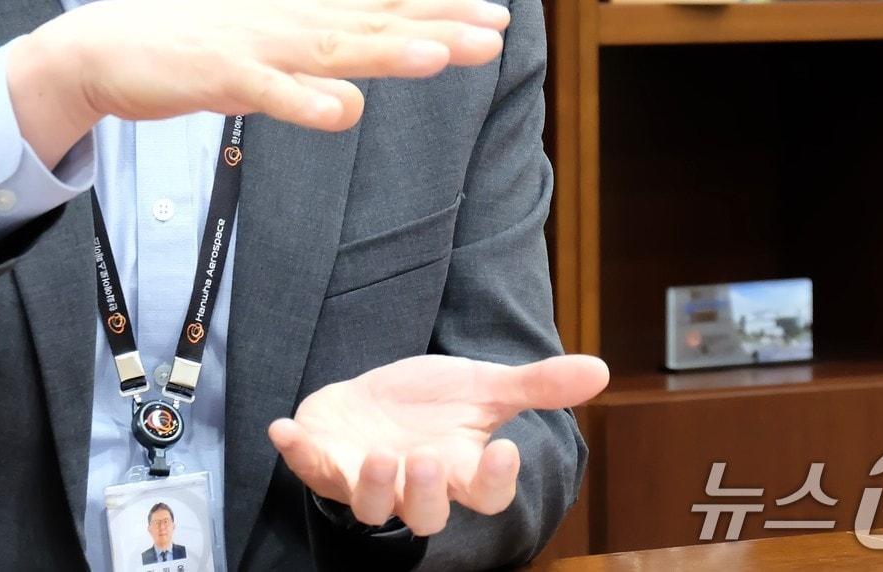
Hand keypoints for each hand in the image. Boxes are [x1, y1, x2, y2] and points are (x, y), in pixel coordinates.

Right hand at [7, 0, 509, 161]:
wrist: (105, 46)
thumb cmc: (192, 53)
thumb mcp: (265, 61)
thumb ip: (310, 76)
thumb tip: (354, 99)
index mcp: (302, 18)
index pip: (383, 13)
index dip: (440, 15)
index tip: (495, 19)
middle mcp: (288, 24)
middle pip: (372, 26)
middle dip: (437, 29)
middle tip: (494, 34)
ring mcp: (254, 47)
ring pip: (331, 51)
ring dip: (385, 52)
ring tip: (440, 56)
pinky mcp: (217, 75)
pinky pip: (267, 91)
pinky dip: (303, 99)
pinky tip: (341, 111)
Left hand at [268, 354, 609, 535]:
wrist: (375, 401)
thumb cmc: (431, 404)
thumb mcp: (482, 387)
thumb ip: (537, 385)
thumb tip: (600, 369)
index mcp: (459, 469)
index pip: (485, 492)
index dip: (496, 480)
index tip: (506, 449)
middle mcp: (413, 484)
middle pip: (424, 513)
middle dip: (425, 493)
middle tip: (426, 460)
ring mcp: (364, 478)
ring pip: (368, 505)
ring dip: (369, 485)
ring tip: (376, 453)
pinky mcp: (324, 463)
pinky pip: (307, 467)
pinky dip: (295, 451)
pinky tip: (283, 428)